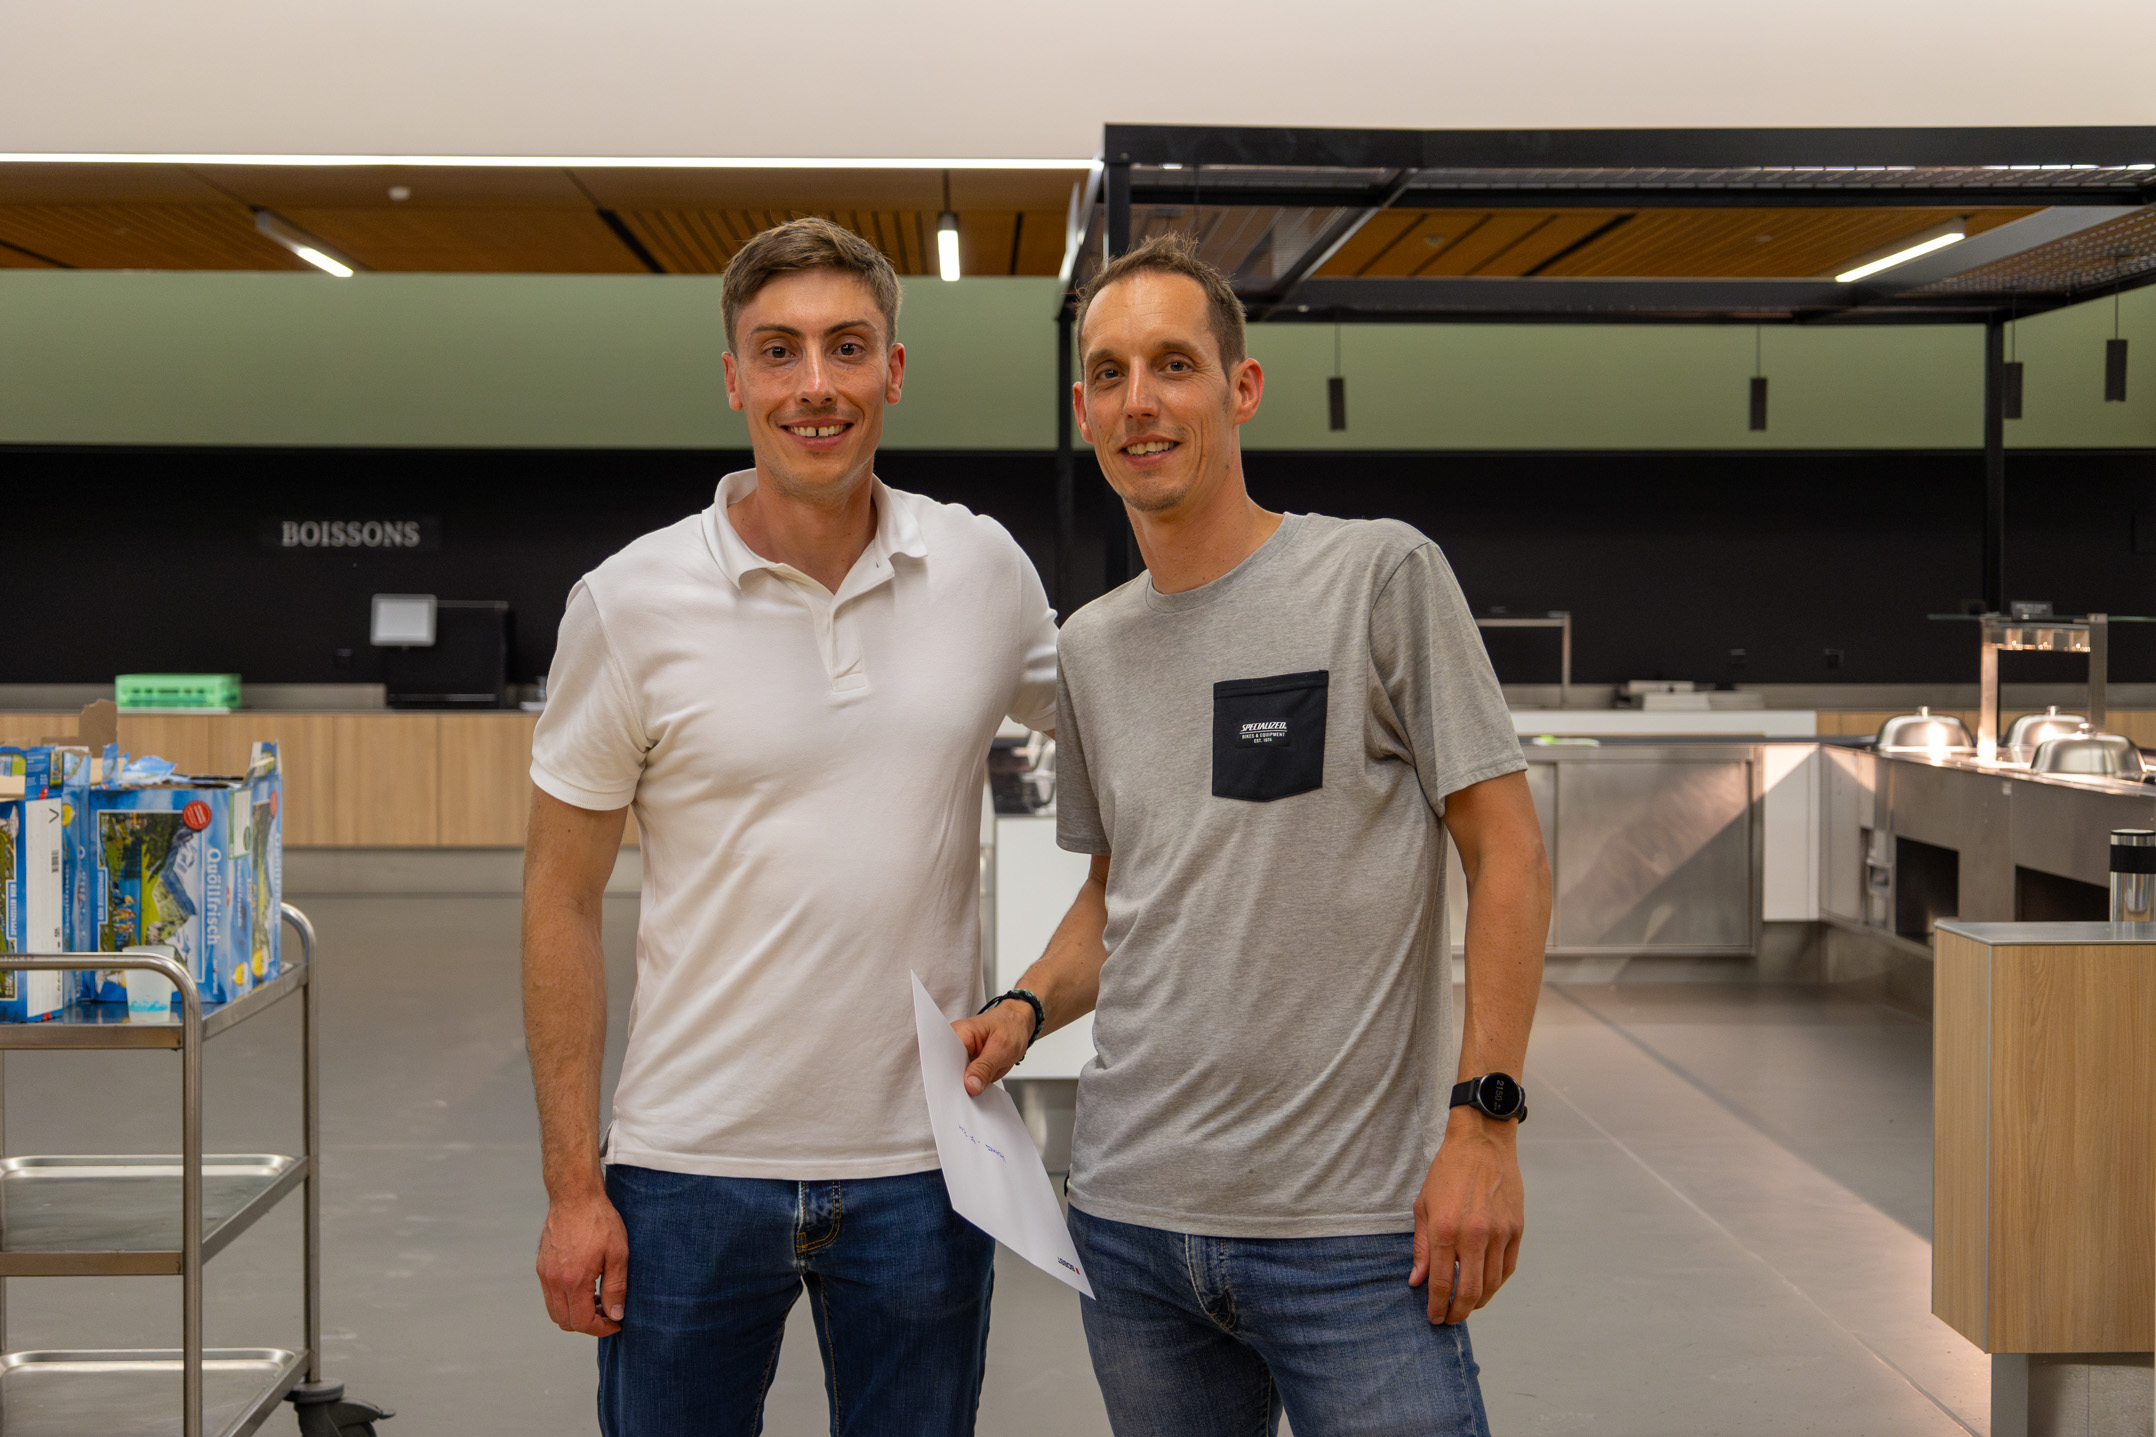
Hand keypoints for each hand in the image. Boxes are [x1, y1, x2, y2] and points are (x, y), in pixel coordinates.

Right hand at [537, 1187, 628, 1335]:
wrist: (575, 1196)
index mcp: (573, 1280)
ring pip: (555, 1311)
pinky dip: (566, 1301)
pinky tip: (585, 1286)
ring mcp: (544, 1274)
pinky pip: (550, 1295)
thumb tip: (615, 1315)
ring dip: (575, 1313)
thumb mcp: (618, 1253)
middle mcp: (553, 1281)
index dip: (601, 1329)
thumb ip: (616, 1288)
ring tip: (598, 1299)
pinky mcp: (541, 1266)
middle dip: (588, 1324)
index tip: (616, 1323)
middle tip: (609, 1312)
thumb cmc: (599, 1221)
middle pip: (565, 1322)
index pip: (582, 1322)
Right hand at [951, 1000, 1035, 1095]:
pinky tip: (981, 1083)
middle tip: (974, 1089)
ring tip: (981, 1082)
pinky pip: (966, 1078)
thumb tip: (970, 1086)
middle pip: (949, 1069)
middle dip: (960, 1083)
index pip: (946, 1059)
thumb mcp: (1002, 1048)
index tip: (962, 1089)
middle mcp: (955, 1042)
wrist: (1018, 1024)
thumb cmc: (1011, 1027)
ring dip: (968, 1084)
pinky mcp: (967, 1062)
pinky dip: (974, 1083)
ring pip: (957, 1077)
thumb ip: (985, 1068)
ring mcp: (961, 1053)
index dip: (952, 1076)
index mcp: (959, 1032)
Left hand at [1408, 1109, 1524, 1324]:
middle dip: (1458, 1312)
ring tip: (1467, 1306)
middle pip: (1470, 1292)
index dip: (1437, 1306)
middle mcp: (1473, 1236)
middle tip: (1450, 1319)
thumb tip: (1417, 1281)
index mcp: (1445, 1230)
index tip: (1433, 1318)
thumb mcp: (1424, 1206)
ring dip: (1479, 1302)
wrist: (1481, 1143)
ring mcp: (1499, 1234)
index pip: (1441, 1283)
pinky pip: (1508, 1268)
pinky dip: (1497, 1283)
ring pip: (1492, 1284)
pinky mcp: (1516, 1229)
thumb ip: (1422, 1247)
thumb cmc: (1447, 1172)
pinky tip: (1486, 1286)